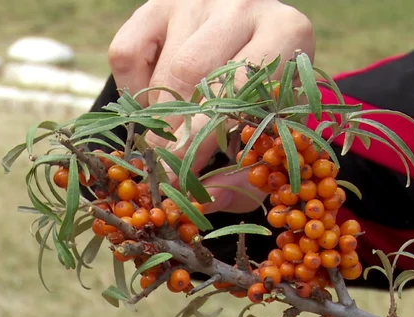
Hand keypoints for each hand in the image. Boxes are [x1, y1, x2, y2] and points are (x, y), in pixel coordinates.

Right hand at [108, 0, 315, 212]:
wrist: (251, 43)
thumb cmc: (263, 100)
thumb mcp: (270, 134)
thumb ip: (246, 174)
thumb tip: (205, 200)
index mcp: (287, 33)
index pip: (237, 87)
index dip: (203, 139)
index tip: (181, 178)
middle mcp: (243, 5)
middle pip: (191, 73)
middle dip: (172, 133)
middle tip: (161, 172)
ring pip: (161, 67)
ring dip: (157, 117)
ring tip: (164, 143)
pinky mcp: (156, 2)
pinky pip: (126, 53)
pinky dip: (132, 90)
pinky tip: (153, 103)